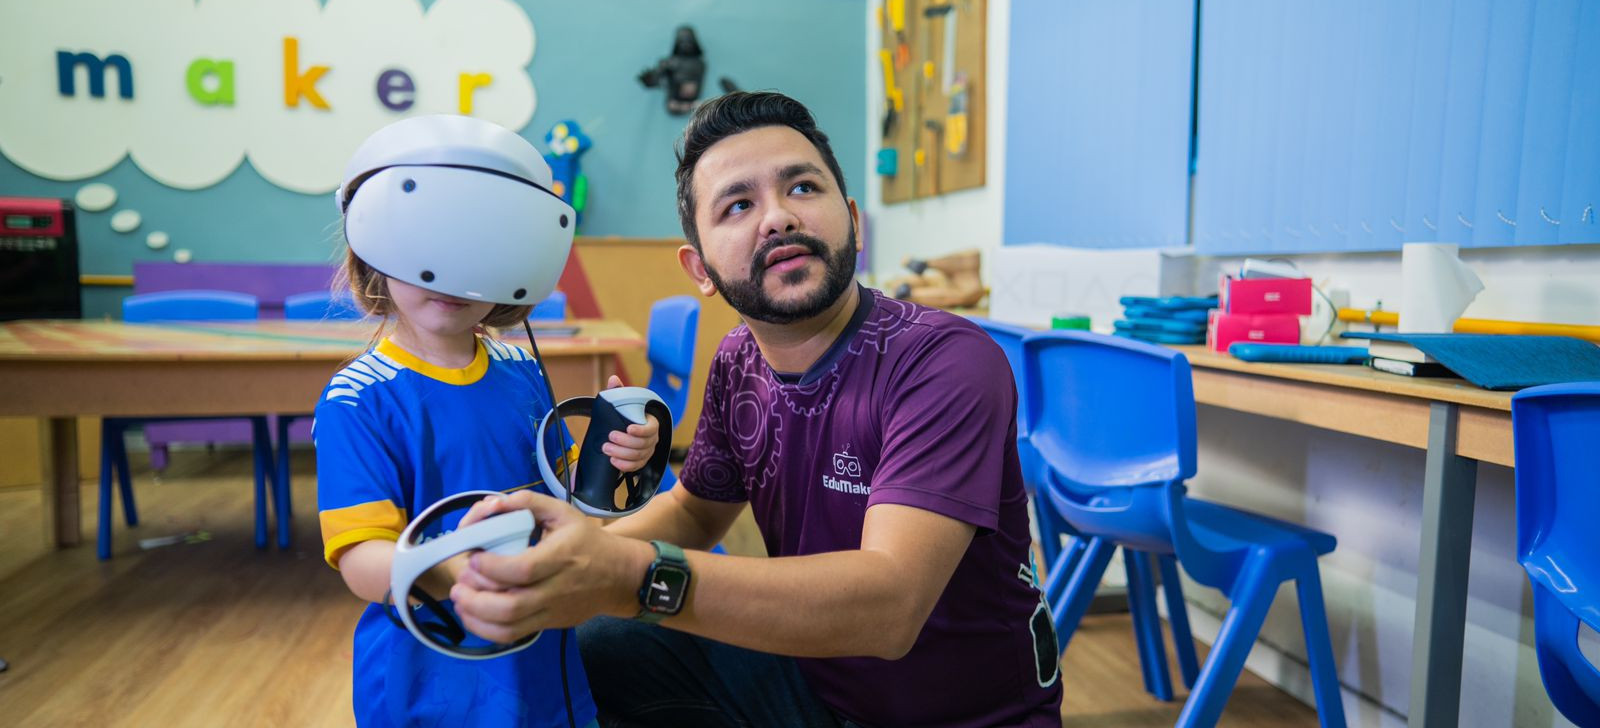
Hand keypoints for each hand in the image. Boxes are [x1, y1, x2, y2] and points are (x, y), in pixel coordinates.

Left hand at [450, 491, 654, 642]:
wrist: (619, 577)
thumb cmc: (586, 541)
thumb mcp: (563, 512)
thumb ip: (527, 503)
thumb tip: (491, 504)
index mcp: (562, 556)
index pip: (523, 569)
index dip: (491, 567)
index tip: (473, 556)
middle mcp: (557, 589)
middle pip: (511, 606)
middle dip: (476, 598)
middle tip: (460, 581)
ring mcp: (552, 611)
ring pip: (509, 627)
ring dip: (476, 616)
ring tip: (461, 597)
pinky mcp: (548, 624)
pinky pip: (513, 636)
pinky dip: (486, 630)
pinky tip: (473, 614)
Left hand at [602, 374, 661, 472]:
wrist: (624, 431)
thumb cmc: (626, 415)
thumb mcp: (623, 403)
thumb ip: (619, 392)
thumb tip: (613, 379)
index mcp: (651, 423)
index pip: (651, 429)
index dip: (641, 430)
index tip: (628, 428)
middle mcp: (652, 439)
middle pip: (642, 444)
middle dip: (625, 442)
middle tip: (609, 438)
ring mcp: (647, 452)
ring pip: (638, 456)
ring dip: (621, 453)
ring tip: (606, 448)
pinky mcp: (641, 462)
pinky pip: (635, 467)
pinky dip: (624, 465)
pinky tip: (613, 460)